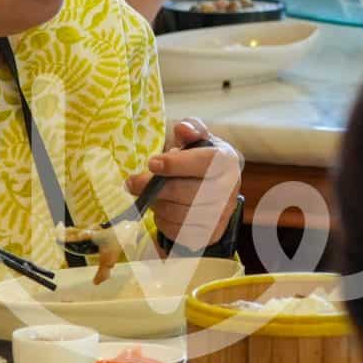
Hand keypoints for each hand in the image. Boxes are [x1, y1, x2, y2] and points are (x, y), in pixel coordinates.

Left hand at [130, 119, 243, 252]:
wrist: (214, 193)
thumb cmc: (199, 162)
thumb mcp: (197, 141)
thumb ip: (190, 129)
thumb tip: (182, 128)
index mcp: (227, 161)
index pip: (206, 162)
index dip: (177, 164)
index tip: (152, 163)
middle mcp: (230, 189)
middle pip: (189, 192)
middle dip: (155, 188)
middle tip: (132, 183)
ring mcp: (221, 215)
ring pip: (181, 214)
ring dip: (158, 205)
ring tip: (151, 195)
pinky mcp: (210, 234)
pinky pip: (179, 232)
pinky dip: (163, 222)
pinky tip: (162, 210)